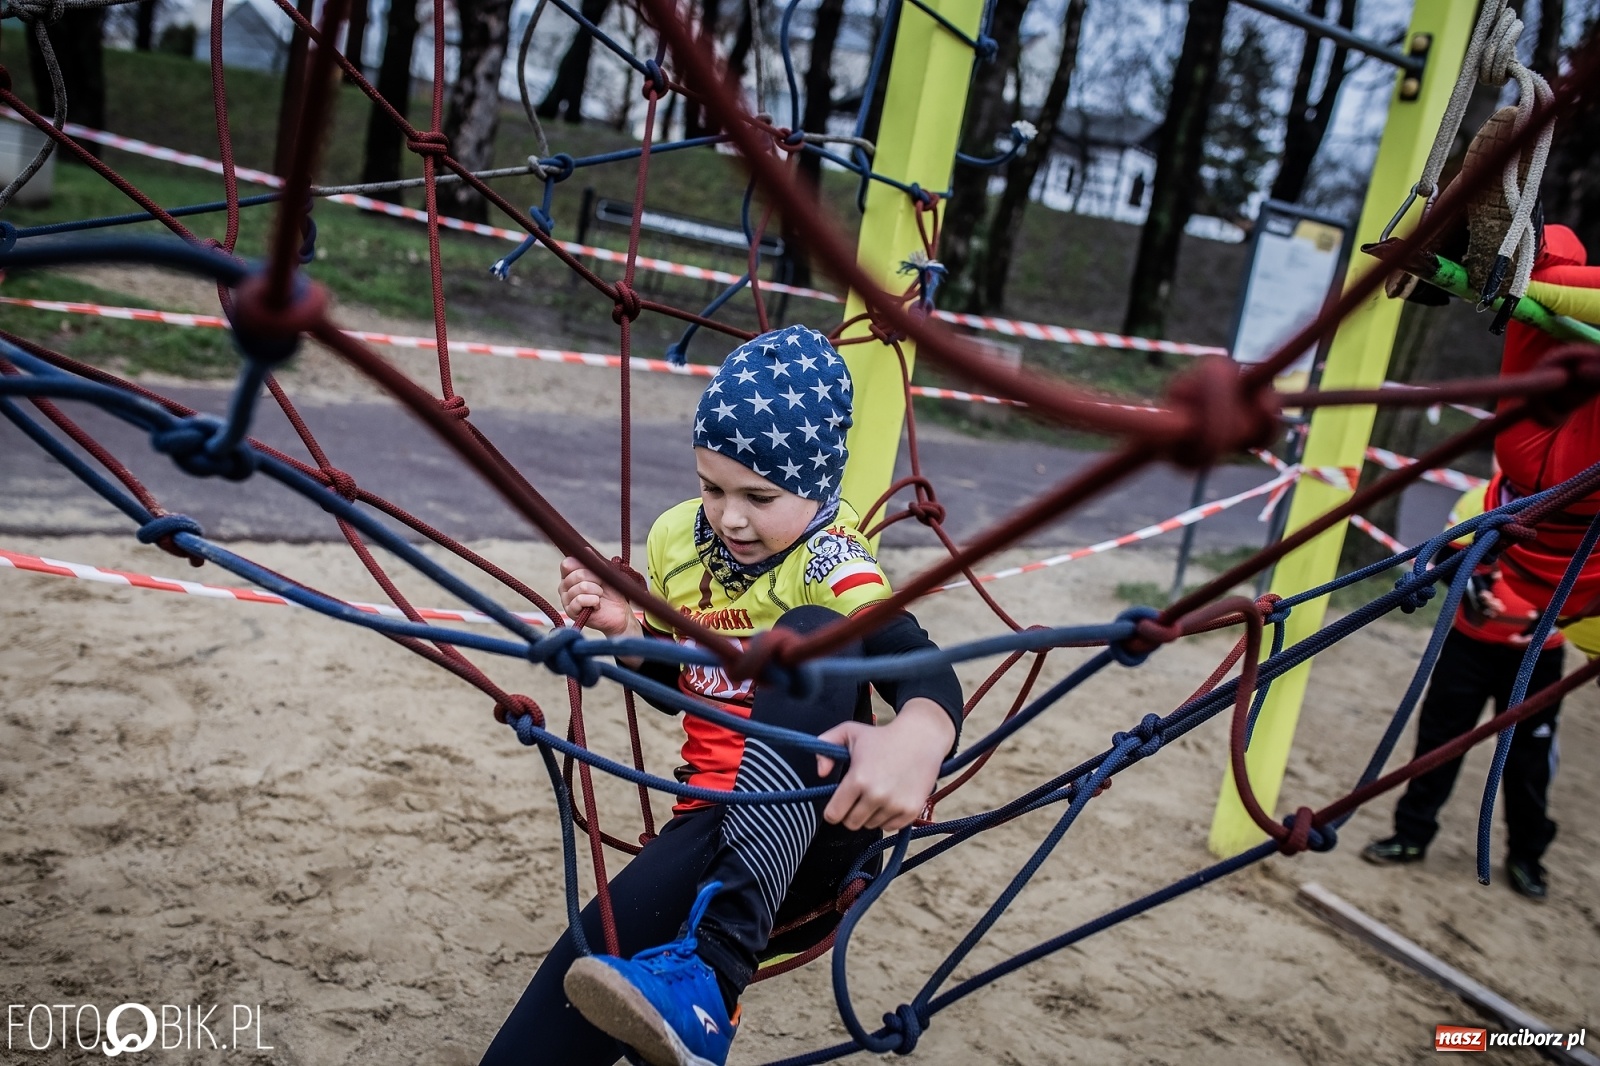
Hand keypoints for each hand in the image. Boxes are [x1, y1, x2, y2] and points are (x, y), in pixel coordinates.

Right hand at [558, 556, 638, 639]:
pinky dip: (594, 601)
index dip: (584, 566)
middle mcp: (565, 586)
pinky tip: (597, 605)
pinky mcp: (571, 612)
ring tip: (600, 597)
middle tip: (601, 587)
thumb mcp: (606, 574)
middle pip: (577, 574)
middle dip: (596, 579)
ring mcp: (566, 600)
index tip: (597, 572)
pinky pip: (580, 600)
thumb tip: (586, 550)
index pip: (568, 563)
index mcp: (570, 575)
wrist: (619, 613)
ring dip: (597, 591)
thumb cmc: (612, 593)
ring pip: (581, 587)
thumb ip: (595, 563)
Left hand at [815, 698, 954, 831]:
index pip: (834, 814)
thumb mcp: (849, 731)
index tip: (839, 802)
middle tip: (858, 797)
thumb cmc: (882, 736)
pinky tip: (890, 799)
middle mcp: (876, 795)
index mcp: (858, 779)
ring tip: (878, 793)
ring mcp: (895, 805)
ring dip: (870, 814)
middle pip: (851, 824)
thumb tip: (821, 773)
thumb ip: (824, 747)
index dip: (833, 810)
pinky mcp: (911, 811)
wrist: (921, 738)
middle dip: (851, 813)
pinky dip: (887, 817)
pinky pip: (889, 827)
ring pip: (871, 825)